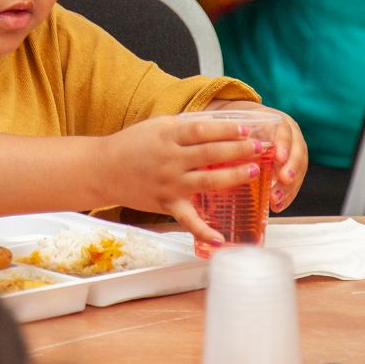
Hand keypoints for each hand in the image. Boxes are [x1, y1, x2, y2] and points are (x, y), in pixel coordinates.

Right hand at [98, 114, 272, 246]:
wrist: (103, 169)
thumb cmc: (131, 144)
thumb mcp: (157, 126)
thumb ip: (185, 126)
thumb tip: (217, 124)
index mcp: (168, 137)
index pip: (203, 131)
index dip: (227, 129)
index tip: (247, 128)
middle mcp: (170, 160)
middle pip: (210, 154)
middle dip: (239, 150)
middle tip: (260, 148)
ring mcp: (169, 183)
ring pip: (207, 181)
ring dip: (232, 176)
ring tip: (253, 172)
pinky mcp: (166, 203)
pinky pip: (188, 220)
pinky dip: (204, 231)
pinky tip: (222, 239)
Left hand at [206, 100, 308, 210]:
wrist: (244, 125)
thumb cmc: (234, 127)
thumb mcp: (230, 125)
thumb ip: (225, 134)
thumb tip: (206, 147)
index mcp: (276, 120)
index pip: (285, 130)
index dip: (283, 143)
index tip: (277, 157)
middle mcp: (289, 134)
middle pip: (298, 151)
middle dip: (292, 167)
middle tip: (283, 180)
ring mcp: (293, 150)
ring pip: (299, 168)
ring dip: (290, 186)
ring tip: (275, 200)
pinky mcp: (291, 166)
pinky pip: (295, 181)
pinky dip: (288, 195)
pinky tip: (277, 206)